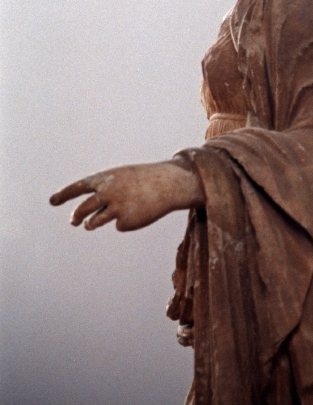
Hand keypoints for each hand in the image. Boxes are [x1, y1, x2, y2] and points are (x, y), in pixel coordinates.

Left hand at [49, 162, 202, 231]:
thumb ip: (103, 193)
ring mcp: (115, 208)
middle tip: (73, 221)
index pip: (78, 187)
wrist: (168, 184)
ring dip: (91, 224)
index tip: (52, 201)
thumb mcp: (121, 179)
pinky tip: (138, 213)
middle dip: (75, 216)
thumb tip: (86, 220)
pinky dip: (125, 221)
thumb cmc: (144, 179)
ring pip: (93, 222)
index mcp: (105, 179)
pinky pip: (118, 225)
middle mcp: (107, 193)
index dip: (64, 194)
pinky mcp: (125, 222)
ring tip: (97, 222)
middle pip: (82, 209)